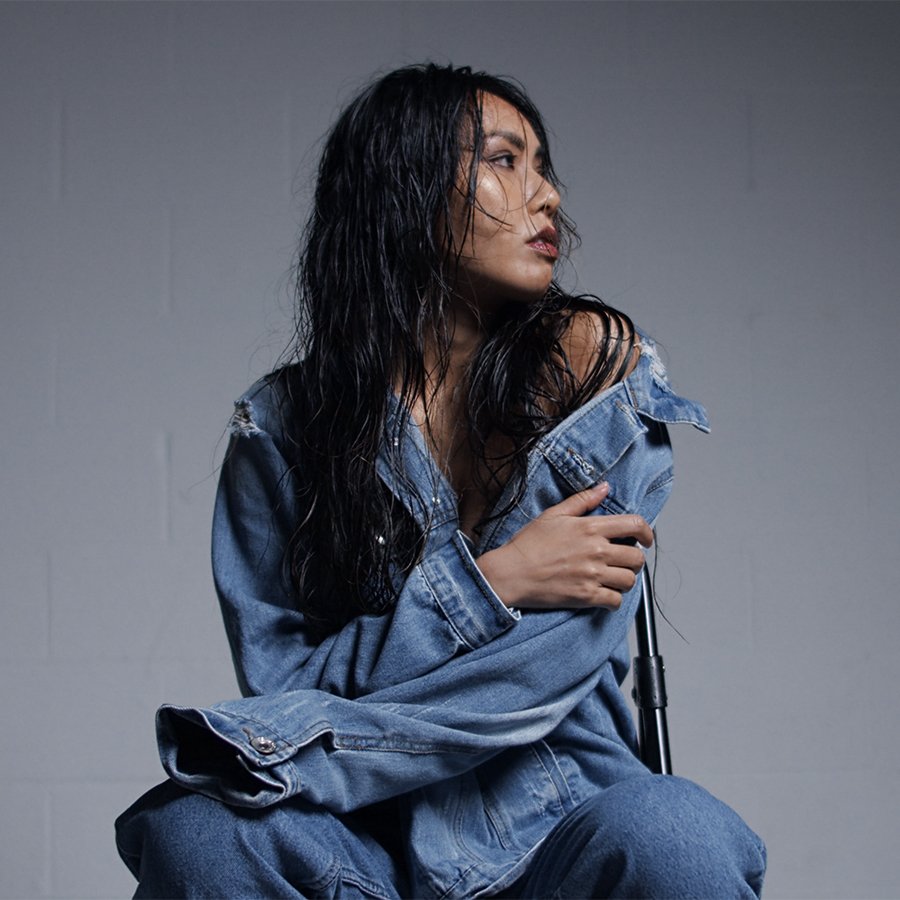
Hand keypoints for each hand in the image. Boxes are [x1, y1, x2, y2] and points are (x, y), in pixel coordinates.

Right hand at [475, 483, 652, 610]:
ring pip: (629, 580)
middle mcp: (596, 551)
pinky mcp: (586, 596)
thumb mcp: (554, 514)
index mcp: (590, 528)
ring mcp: (593, 575)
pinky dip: (614, 599)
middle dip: (635, 559)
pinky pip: (615, 601)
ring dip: (625, 579)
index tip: (646, 539)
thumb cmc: (529, 544)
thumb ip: (582, 500)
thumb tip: (604, 488)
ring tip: (613, 577)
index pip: (635, 525)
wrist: (512, 572)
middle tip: (624, 560)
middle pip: (637, 557)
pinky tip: (604, 594)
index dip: (647, 532)